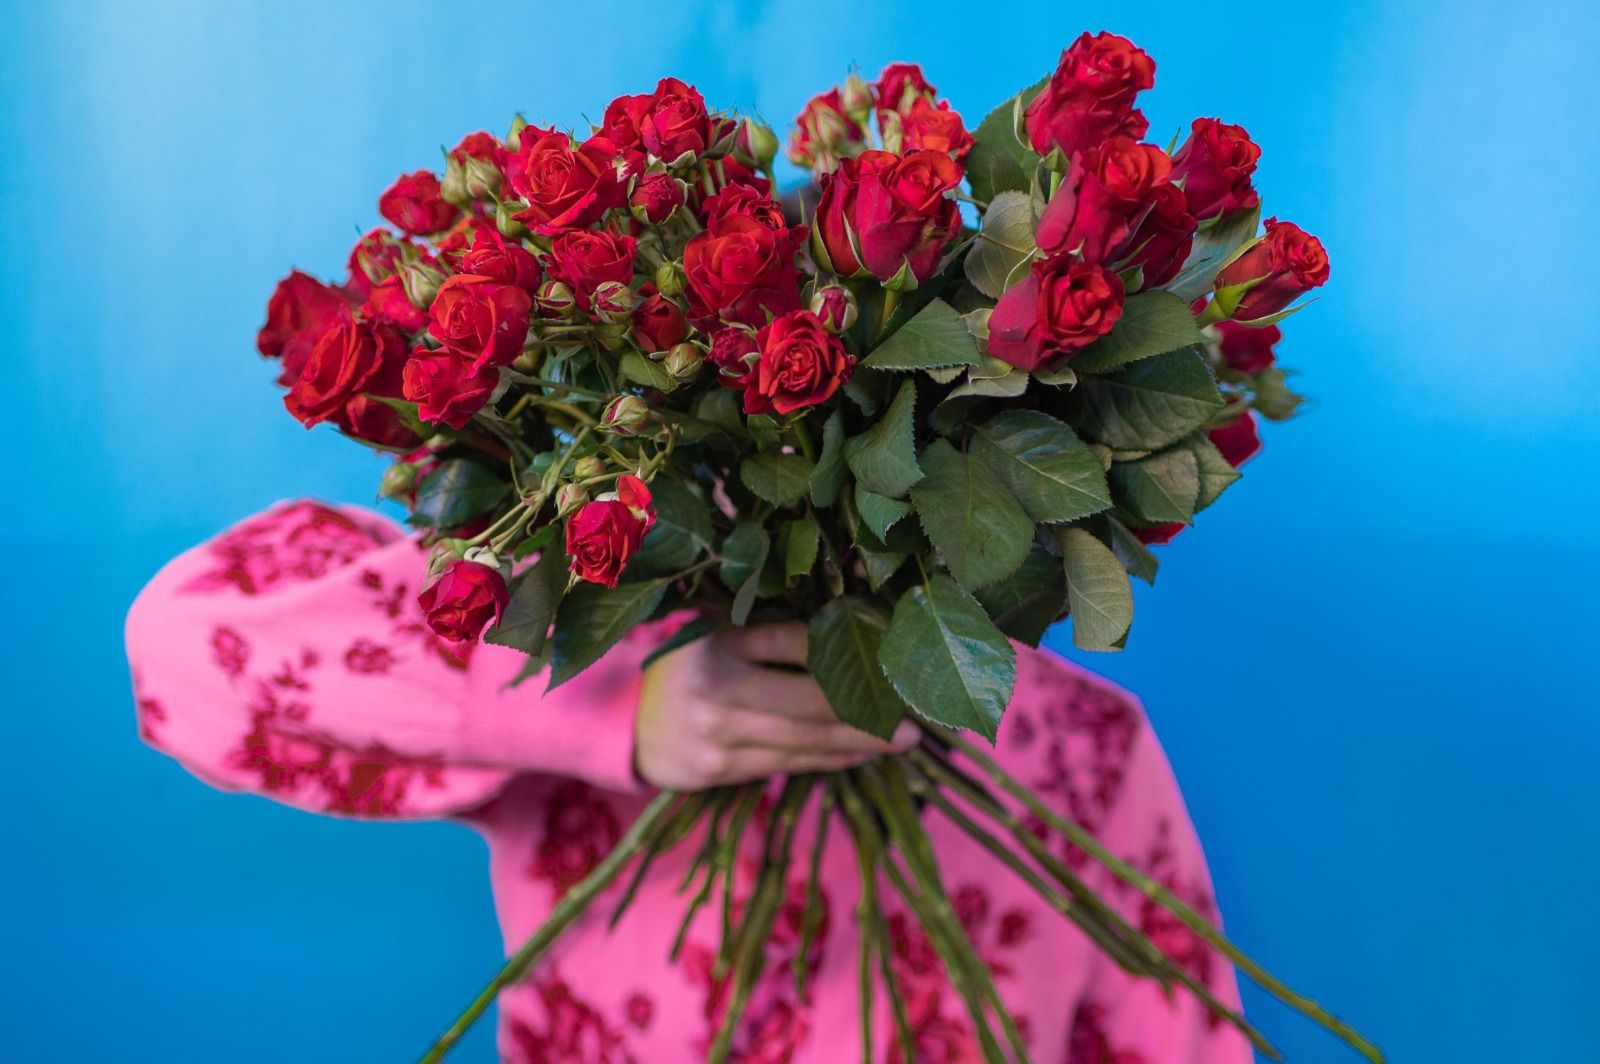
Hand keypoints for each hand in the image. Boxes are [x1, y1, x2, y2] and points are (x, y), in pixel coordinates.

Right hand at [634, 620, 918, 789]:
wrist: (630, 721)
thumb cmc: (690, 666)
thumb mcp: (718, 633)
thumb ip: (770, 630)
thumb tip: (851, 621)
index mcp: (719, 641)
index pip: (794, 643)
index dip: (846, 649)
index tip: (890, 651)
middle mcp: (716, 687)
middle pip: (810, 703)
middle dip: (868, 712)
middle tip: (914, 717)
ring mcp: (716, 734)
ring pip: (804, 741)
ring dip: (859, 742)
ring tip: (900, 740)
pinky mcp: (718, 770)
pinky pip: (788, 764)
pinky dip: (829, 760)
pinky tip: (859, 754)